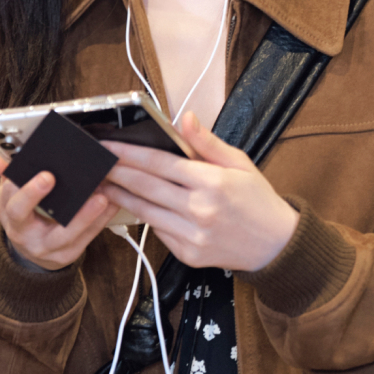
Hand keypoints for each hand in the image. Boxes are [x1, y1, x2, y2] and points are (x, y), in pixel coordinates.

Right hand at [0, 154, 120, 271]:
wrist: (33, 252)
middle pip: (26, 217)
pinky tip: (111, 205)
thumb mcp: (12, 199)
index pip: (10, 200)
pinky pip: (86, 239)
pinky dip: (100, 221)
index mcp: (9, 214)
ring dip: (84, 215)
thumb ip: (10, 177)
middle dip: (36, 197)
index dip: (22, 188)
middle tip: (51, 178)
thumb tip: (0, 158)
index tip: (39, 173)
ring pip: (64, 234)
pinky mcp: (67, 255)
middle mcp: (23, 233)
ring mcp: (45, 247)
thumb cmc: (25, 218)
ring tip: (100, 196)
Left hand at [100, 113, 298, 271]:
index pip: (161, 163)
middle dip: (117, 172)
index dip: (130, 153)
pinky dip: (143, 217)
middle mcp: (200, 210)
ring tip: (104, 183)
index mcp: (213, 182)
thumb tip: (185, 118)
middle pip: (146, 186)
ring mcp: (193, 235)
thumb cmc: (258, 200)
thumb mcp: (240, 163)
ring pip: (146, 212)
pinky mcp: (188, 254)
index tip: (109, 146)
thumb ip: (207, 142)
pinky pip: (158, 232)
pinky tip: (131, 205)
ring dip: (121, 196)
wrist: (276, 245)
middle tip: (97, 162)